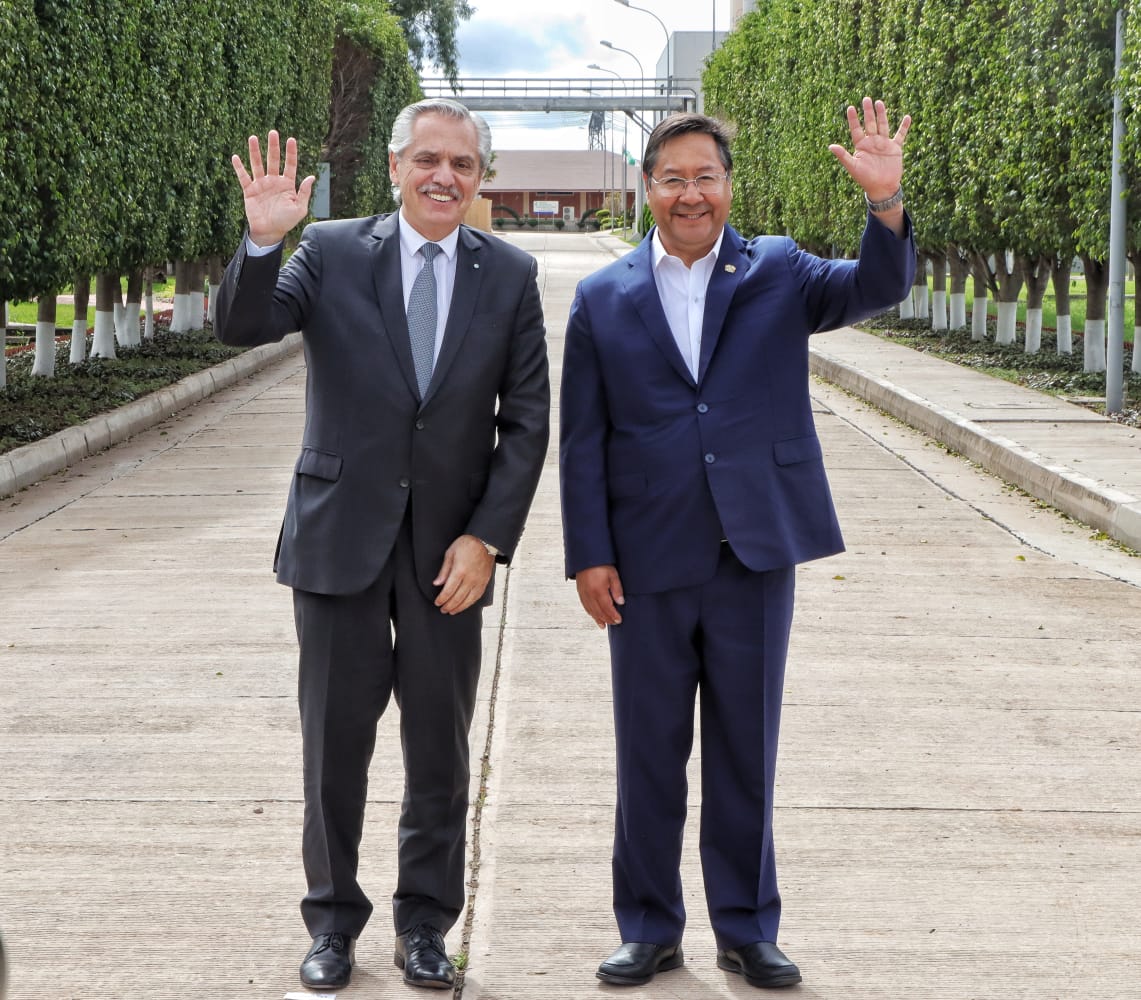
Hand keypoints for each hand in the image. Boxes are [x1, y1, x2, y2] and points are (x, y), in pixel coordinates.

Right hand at [230, 130, 314, 247]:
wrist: (270, 232)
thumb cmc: (286, 221)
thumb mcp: (300, 208)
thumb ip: (304, 192)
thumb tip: (311, 177)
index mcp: (287, 184)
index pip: (290, 165)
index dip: (290, 153)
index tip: (291, 140)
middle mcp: (273, 181)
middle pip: (273, 160)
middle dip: (273, 146)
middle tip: (273, 132)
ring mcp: (261, 184)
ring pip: (257, 164)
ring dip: (255, 151)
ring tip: (253, 138)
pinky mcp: (249, 190)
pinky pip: (243, 177)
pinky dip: (239, 168)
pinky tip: (236, 157)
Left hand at [433, 534, 494, 614]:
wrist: (485, 541)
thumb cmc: (466, 544)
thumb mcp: (450, 553)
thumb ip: (444, 570)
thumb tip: (437, 583)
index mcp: (460, 570)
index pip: (448, 590)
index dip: (442, 599)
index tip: (437, 603)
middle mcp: (470, 578)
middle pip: (458, 598)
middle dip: (449, 605)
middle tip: (442, 609)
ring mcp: (479, 581)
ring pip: (468, 600)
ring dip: (459, 607)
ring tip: (452, 611)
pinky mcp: (485, 582)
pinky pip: (477, 597)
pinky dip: (470, 603)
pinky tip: (465, 605)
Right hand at [575, 565, 623, 628]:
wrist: (586, 556)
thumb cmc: (601, 564)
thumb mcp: (613, 574)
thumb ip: (617, 589)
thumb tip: (620, 603)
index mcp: (598, 591)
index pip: (607, 608)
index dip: (613, 616)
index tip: (619, 620)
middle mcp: (589, 594)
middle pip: (599, 612)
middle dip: (607, 619)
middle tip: (615, 623)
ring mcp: (583, 594)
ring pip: (591, 611)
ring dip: (598, 619)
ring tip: (604, 625)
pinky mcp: (580, 592)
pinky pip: (585, 606)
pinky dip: (590, 613)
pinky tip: (594, 616)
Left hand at [828, 97, 910, 202]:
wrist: (882, 188)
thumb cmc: (865, 179)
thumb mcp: (853, 167)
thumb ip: (843, 155)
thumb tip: (830, 146)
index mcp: (861, 146)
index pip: (856, 129)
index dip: (853, 119)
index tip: (850, 108)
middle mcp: (872, 142)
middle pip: (870, 124)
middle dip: (868, 112)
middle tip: (866, 98)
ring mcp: (884, 144)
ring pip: (883, 125)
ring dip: (882, 114)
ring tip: (879, 102)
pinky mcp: (895, 148)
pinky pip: (900, 135)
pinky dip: (904, 127)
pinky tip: (907, 117)